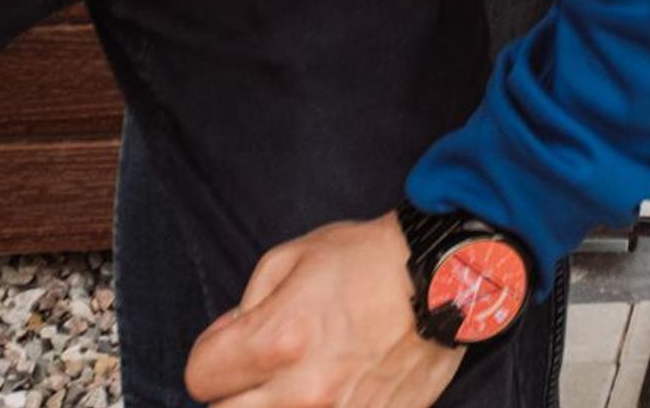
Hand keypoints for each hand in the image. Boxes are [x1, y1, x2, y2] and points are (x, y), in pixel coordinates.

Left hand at [184, 215, 461, 407]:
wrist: (449, 276)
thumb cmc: (371, 259)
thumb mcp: (293, 257)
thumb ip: (246, 303)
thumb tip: (227, 342)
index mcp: (277, 340)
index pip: (200, 378)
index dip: (213, 356)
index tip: (234, 344)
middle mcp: (302, 391)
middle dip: (235, 390)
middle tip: (263, 368)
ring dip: (274, 403)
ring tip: (299, 378)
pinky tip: (336, 386)